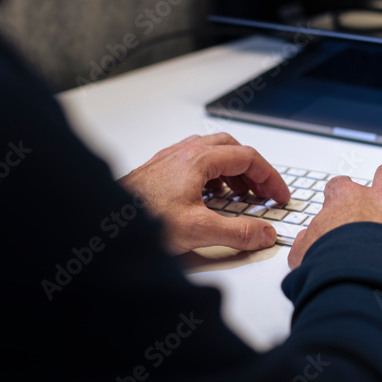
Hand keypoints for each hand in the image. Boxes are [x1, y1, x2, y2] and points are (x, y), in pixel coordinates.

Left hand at [117, 133, 289, 253]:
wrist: (102, 223)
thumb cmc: (140, 220)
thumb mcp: (198, 231)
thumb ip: (238, 232)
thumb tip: (264, 233)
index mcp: (198, 159)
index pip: (248, 158)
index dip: (270, 177)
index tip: (279, 195)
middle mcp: (183, 153)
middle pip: (231, 148)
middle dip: (253, 170)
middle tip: (263, 191)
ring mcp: (169, 160)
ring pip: (211, 152)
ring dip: (231, 170)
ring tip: (240, 194)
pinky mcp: (158, 171)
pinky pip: (193, 161)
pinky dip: (211, 173)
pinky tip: (208, 196)